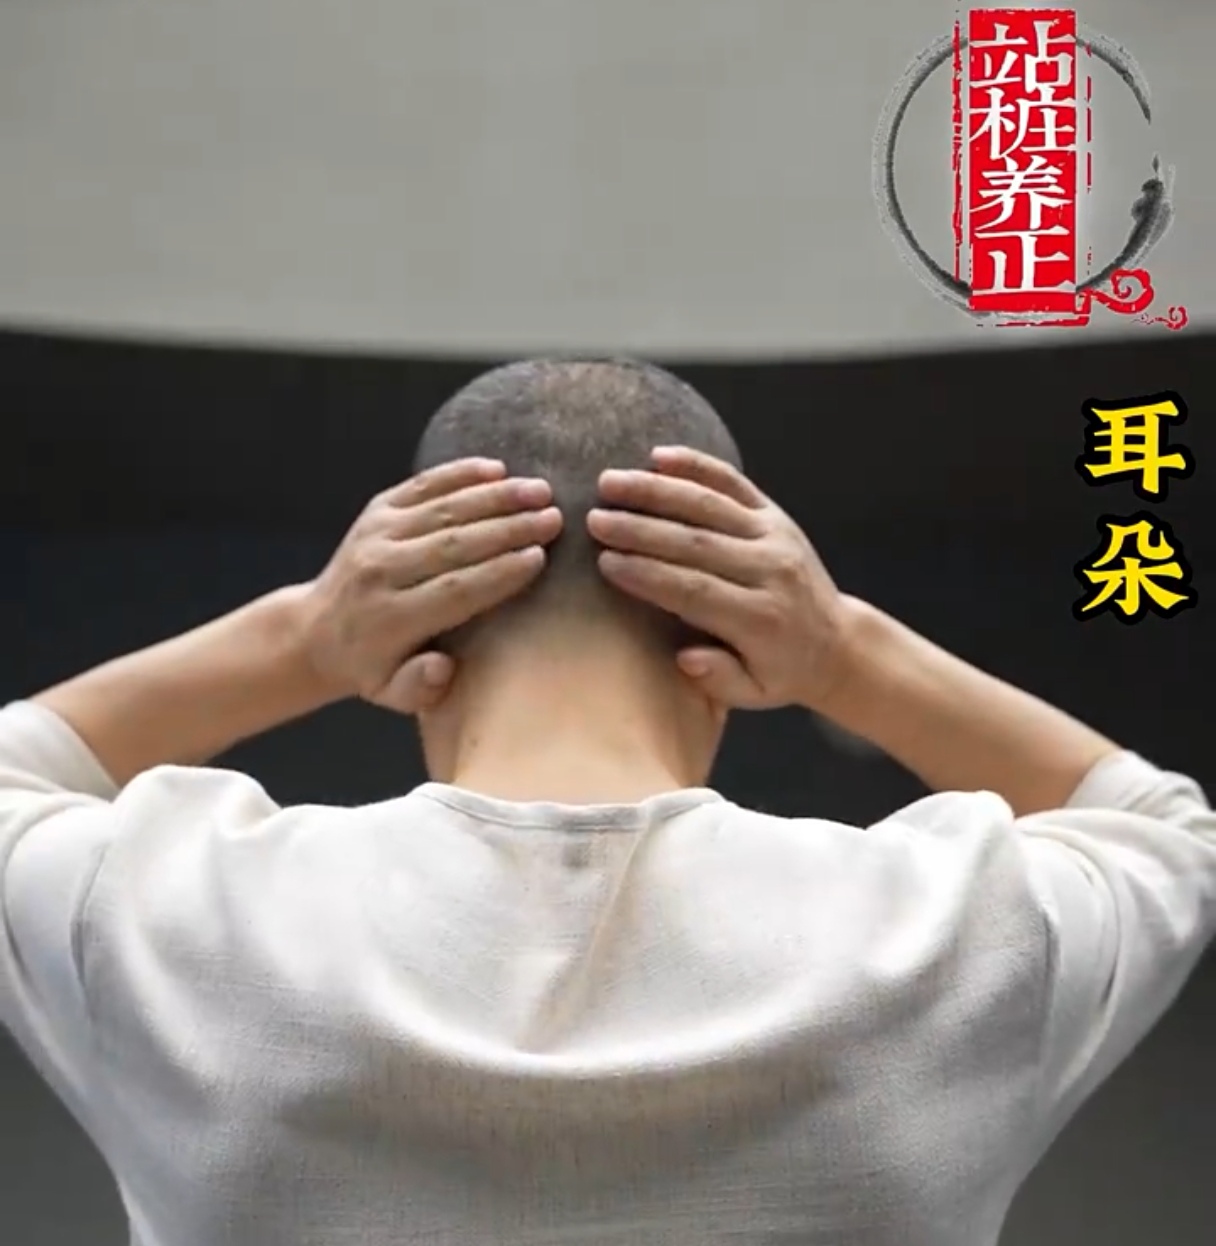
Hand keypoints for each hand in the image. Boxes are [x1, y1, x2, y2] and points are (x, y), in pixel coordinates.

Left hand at [301, 458, 561, 713]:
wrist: (315, 630)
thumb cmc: (370, 666)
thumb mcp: (390, 695)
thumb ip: (418, 688)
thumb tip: (443, 667)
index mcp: (390, 618)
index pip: (454, 590)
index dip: (499, 572)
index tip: (539, 556)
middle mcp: (381, 570)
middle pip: (454, 544)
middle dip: (509, 528)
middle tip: (554, 518)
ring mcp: (377, 533)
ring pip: (444, 509)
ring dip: (495, 497)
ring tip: (539, 491)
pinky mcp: (376, 510)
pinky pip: (422, 485)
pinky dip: (459, 474)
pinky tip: (496, 469)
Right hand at [587, 446, 849, 709]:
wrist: (837, 643)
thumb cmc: (781, 672)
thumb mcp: (754, 694)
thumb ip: (719, 680)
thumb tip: (685, 658)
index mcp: (760, 618)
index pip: (694, 590)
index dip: (648, 574)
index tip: (606, 562)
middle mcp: (769, 570)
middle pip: (695, 542)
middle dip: (640, 529)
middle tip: (595, 520)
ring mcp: (774, 535)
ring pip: (709, 505)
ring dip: (655, 491)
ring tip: (610, 483)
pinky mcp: (775, 514)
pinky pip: (734, 483)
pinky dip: (697, 466)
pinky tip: (659, 455)